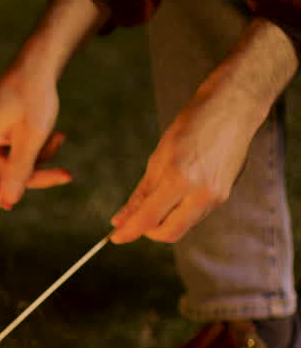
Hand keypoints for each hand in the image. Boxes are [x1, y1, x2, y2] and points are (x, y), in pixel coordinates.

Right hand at [0, 0, 107, 206]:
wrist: (37, 66)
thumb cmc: (33, 96)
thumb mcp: (32, 137)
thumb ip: (19, 171)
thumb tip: (8, 203)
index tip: (17, 190)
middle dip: (31, 175)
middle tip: (64, 174)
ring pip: (12, 167)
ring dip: (39, 159)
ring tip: (58, 138)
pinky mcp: (0, 135)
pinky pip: (16, 154)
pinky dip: (36, 149)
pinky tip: (54, 134)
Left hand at [111, 18, 297, 243]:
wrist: (232, 110)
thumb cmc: (190, 127)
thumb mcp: (158, 157)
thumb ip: (141, 193)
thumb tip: (120, 219)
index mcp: (180, 179)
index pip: (149, 218)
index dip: (129, 231)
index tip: (114, 237)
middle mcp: (201, 193)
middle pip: (168, 233)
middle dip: (147, 232)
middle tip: (133, 221)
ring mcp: (216, 197)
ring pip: (182, 226)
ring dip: (163, 222)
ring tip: (151, 205)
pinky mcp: (224, 195)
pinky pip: (194, 215)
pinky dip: (178, 213)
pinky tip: (171, 198)